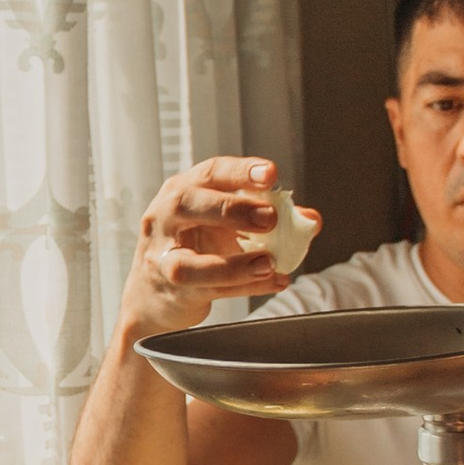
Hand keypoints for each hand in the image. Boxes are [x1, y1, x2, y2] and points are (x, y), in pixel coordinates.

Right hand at [119, 157, 317, 336]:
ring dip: (233, 265)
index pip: (211, 172)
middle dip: (231, 209)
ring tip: (268, 263)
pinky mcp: (170, 288)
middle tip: (269, 218)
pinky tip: (272, 282)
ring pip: (190, 263)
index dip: (241, 171)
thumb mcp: (226, 226)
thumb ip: (269, 220)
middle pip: (188, 204)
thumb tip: (310, 220)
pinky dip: (243, 288)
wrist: (153, 293)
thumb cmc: (195, 248)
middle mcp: (165, 217)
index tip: (270, 173)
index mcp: (183, 189)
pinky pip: (206, 290)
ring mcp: (161, 255)